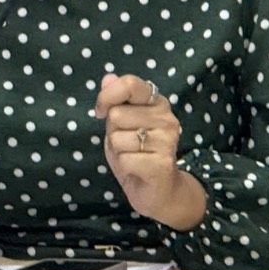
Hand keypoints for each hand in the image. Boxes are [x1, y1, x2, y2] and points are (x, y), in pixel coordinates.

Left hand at [95, 73, 205, 231]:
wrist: (159, 192)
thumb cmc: (137, 154)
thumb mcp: (120, 126)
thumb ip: (114, 102)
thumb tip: (107, 77)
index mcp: (156, 102)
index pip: (130, 84)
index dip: (107, 96)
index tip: (101, 112)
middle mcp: (166, 117)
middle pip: (117, 115)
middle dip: (113, 132)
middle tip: (127, 143)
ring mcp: (167, 140)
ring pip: (118, 139)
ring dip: (118, 152)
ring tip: (134, 156)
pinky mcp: (162, 163)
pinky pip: (125, 160)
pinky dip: (124, 166)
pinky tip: (137, 169)